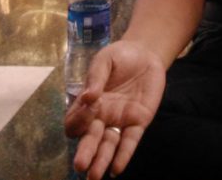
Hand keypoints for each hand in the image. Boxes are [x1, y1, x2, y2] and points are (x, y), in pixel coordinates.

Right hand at [65, 41, 166, 179]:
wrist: (146, 54)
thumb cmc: (119, 57)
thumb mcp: (104, 60)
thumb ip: (96, 77)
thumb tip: (88, 97)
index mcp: (88, 104)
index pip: (76, 121)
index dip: (79, 119)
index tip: (89, 105)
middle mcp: (101, 117)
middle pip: (89, 139)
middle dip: (85, 152)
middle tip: (81, 166)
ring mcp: (119, 121)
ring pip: (108, 146)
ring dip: (102, 160)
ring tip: (95, 176)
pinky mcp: (138, 122)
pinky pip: (130, 142)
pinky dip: (124, 155)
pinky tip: (117, 169)